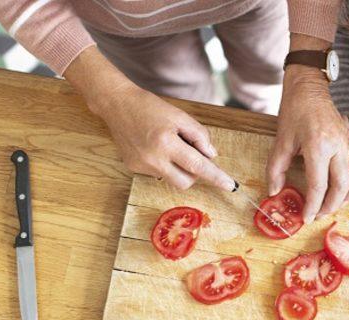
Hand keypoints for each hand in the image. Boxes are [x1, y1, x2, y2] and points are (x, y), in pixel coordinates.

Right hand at [96, 85, 234, 190]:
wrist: (117, 105)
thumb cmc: (150, 107)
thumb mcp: (180, 116)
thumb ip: (199, 135)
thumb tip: (211, 156)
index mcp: (166, 143)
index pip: (197, 166)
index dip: (216, 177)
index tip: (230, 186)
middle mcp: (152, 158)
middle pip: (185, 182)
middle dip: (194, 173)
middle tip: (190, 153)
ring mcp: (141, 165)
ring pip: (172, 179)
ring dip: (178, 168)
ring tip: (169, 146)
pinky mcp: (133, 168)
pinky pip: (158, 173)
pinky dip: (163, 164)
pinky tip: (154, 147)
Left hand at [267, 66, 348, 221]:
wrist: (308, 89)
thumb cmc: (294, 112)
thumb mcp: (280, 141)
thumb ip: (275, 169)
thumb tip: (274, 192)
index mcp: (318, 146)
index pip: (318, 185)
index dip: (312, 205)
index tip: (306, 217)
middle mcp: (338, 146)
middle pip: (341, 186)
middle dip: (331, 205)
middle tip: (320, 214)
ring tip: (337, 204)